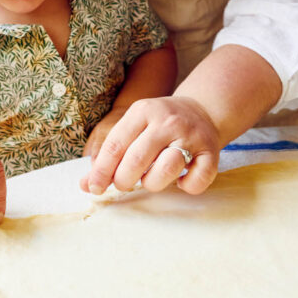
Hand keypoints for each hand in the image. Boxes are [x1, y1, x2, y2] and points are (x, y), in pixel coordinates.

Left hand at [79, 96, 220, 195]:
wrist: (202, 110)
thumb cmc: (158, 126)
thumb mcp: (133, 129)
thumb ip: (109, 155)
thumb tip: (86, 185)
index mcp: (143, 111)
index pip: (115, 144)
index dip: (102, 170)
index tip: (94, 188)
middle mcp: (167, 121)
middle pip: (137, 159)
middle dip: (124, 180)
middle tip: (125, 184)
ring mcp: (191, 135)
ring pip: (167, 170)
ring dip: (154, 183)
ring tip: (151, 179)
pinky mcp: (211, 151)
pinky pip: (196, 180)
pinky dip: (187, 187)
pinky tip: (181, 180)